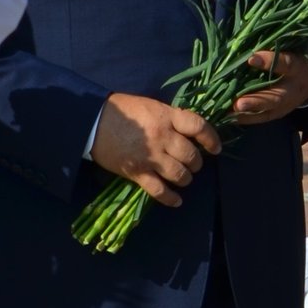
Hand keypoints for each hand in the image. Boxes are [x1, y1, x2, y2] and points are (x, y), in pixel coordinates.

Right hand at [90, 93, 221, 207]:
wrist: (92, 122)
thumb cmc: (123, 111)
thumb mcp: (151, 107)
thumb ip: (170, 118)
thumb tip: (187, 130)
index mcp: (167, 117)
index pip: (199, 127)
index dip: (212, 138)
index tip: (216, 148)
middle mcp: (163, 137)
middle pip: (191, 155)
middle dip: (196, 163)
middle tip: (194, 164)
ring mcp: (150, 157)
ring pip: (179, 174)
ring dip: (186, 179)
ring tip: (185, 178)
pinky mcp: (137, 173)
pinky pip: (159, 190)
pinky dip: (170, 198)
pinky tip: (177, 201)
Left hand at [232, 47, 307, 124]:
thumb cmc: (299, 54)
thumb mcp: (296, 45)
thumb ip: (277, 42)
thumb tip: (248, 32)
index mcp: (299, 66)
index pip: (286, 64)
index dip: (270, 61)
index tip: (251, 58)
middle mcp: (293, 88)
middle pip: (276, 97)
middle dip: (257, 101)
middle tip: (238, 103)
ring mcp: (287, 103)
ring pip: (267, 110)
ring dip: (247, 112)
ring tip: (229, 112)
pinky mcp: (279, 113)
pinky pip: (262, 118)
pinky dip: (246, 118)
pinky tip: (229, 117)